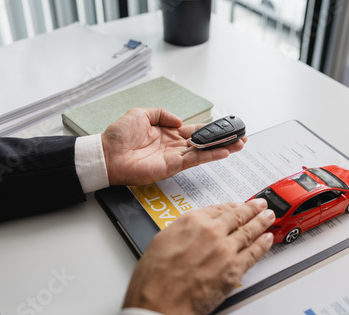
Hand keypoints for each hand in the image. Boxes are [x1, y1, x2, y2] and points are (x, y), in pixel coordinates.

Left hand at [101, 108, 246, 185]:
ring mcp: (175, 156)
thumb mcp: (141, 113)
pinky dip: (210, 156)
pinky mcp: (173, 166)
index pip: (194, 130)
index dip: (211, 128)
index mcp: (167, 132)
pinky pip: (195, 160)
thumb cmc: (118, 136)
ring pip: (204, 151)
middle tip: (241, 137)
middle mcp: (174, 145)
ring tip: (239, 144)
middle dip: (223, 139)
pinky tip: (224, 152)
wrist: (107, 155)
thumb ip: (162, 114)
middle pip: (204, 141)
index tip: (226, 125)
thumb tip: (180, 120)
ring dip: (222, 148)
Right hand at [122, 198, 274, 314]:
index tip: (236, 205)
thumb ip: (181, 231)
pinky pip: (254, 253)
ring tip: (268, 217)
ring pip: (249, 231)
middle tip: (259, 205)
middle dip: (251, 209)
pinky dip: (263, 244)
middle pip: (237, 216)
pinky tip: (267, 239)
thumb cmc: (155, 277)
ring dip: (261, 222)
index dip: (230, 206)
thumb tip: (189, 231)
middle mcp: (211, 231)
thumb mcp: (162, 240)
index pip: (218, 209)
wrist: (161, 302)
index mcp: (192, 221)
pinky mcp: (235, 268)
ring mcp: (225, 249)